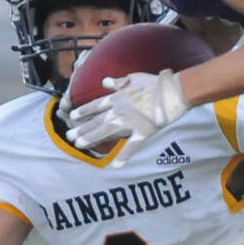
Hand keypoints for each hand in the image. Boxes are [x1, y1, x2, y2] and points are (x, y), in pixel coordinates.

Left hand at [66, 70, 190, 166]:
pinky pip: (132, 146)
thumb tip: (104, 81)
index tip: (72, 117)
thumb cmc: (156, 82)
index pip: (96, 105)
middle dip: (82, 129)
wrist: (174, 90)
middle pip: (96, 120)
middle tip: (69, 137)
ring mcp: (130, 121)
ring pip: (106, 131)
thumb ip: (118, 82)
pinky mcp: (143, 131)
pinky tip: (115, 166)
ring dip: (92, 138)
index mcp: (118, 97)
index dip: (83, 112)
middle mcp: (120, 110)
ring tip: (79, 145)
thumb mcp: (134, 77)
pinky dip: (124, 156)